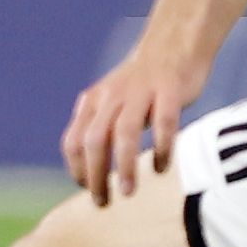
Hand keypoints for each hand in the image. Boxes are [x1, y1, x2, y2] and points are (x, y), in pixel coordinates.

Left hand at [62, 25, 206, 205]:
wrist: (173, 44)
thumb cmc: (141, 84)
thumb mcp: (110, 102)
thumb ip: (99, 129)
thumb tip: (91, 174)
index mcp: (93, 102)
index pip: (73, 141)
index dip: (77, 169)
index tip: (87, 190)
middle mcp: (111, 96)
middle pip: (94, 140)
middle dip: (96, 175)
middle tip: (103, 202)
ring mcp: (140, 92)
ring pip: (124, 133)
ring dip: (125, 165)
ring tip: (128, 193)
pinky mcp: (169, 90)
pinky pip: (163, 122)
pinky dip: (161, 146)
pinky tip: (162, 167)